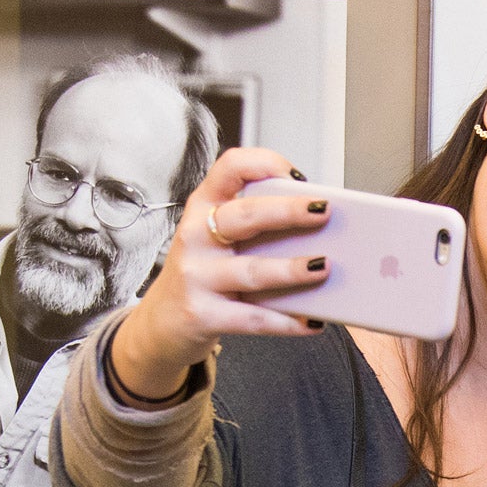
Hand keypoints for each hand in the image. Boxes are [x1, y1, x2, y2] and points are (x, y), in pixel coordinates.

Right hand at [111, 148, 332, 398]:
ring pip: (251, 270)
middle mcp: (196, 235)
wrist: (162, 322)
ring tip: (323, 267)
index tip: (297, 175)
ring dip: (291, 269)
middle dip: (287, 211)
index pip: (230, 168)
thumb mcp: (220, 239)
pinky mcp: (202, 314)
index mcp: (205, 206)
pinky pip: (252, 318)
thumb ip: (258, 226)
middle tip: (324, 212)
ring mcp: (196, 275)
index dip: (264, 164)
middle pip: (244, 215)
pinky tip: (311, 322)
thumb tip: (324, 230)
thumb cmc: (206, 272)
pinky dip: (286, 321)